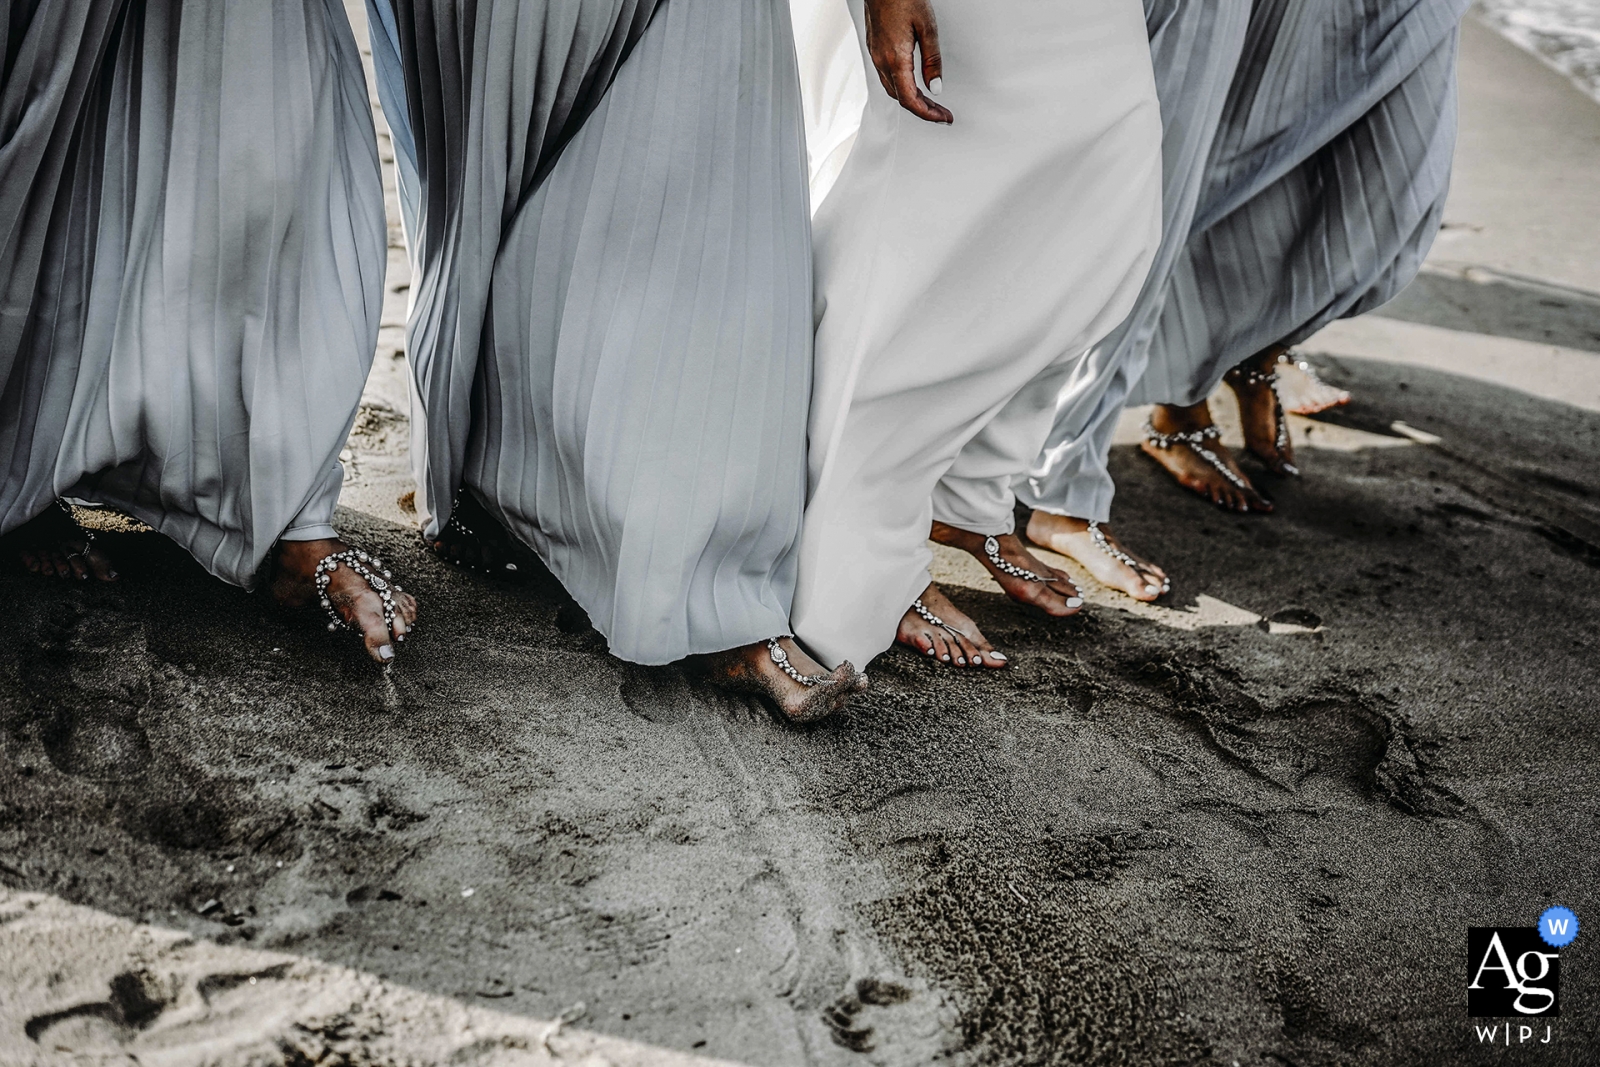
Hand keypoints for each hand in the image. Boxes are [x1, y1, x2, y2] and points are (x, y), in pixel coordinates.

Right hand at [863, 0, 952, 123]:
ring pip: (893, 89)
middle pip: (901, 98)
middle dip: (923, 110)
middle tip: (941, 113)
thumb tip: (936, 87)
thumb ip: (932, 60)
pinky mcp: (875, 49)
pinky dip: (903, 88)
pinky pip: (887, 77)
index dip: (927, 114)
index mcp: (895, 58)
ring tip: (930, 103)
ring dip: (912, 100)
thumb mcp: (927, 27)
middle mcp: (882, 61)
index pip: (910, 99)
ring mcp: (876, 55)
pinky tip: (913, 85)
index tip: (942, 118)